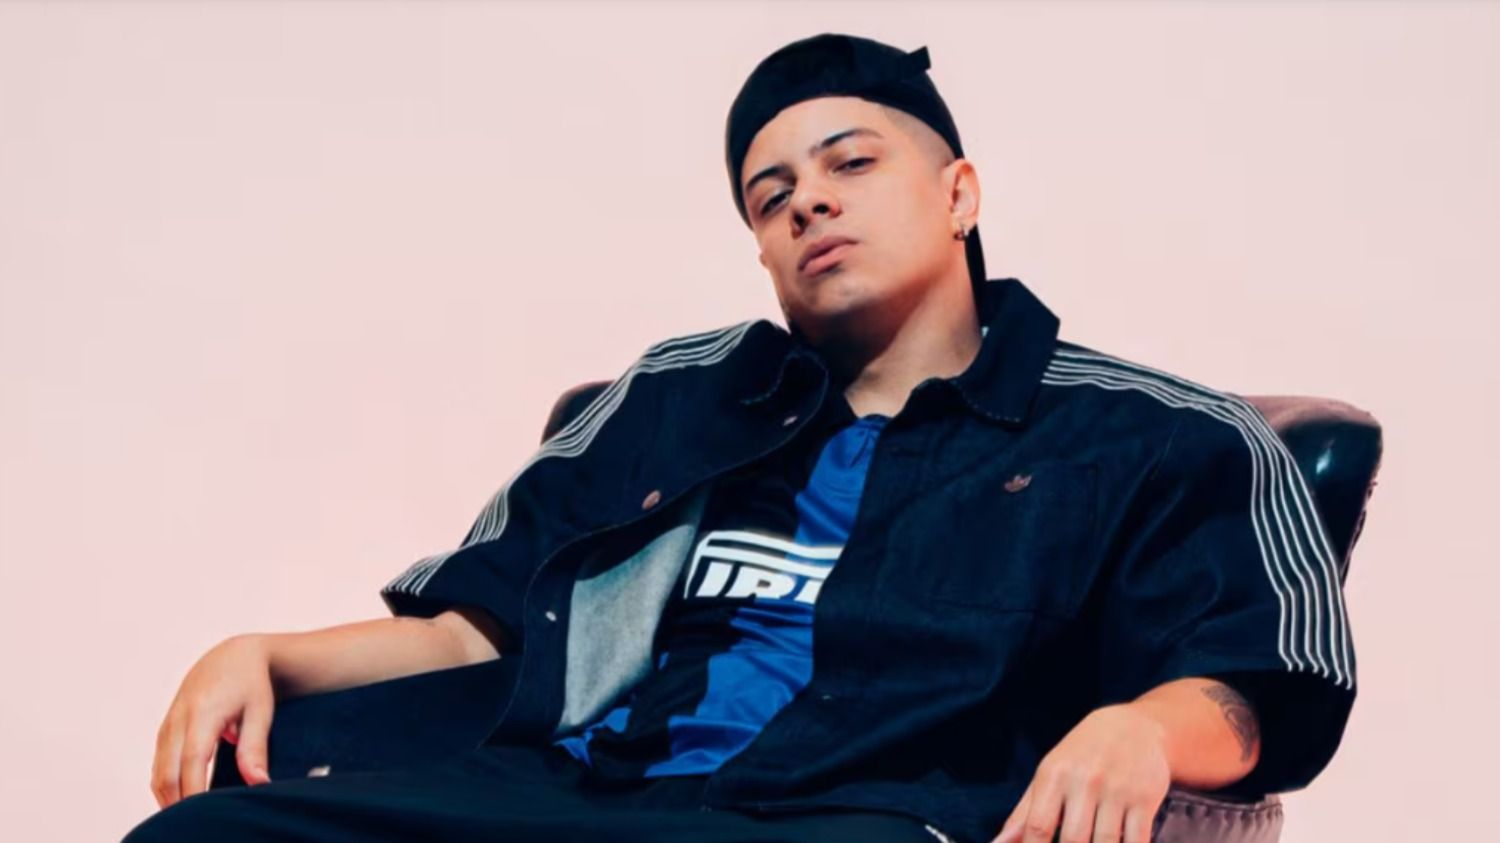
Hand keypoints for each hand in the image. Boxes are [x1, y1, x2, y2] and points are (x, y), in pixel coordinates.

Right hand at [151, 634, 275, 807]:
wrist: (235, 654)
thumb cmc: (252, 683)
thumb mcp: (261, 711)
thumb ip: (255, 748)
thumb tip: (258, 783)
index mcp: (203, 712)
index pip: (192, 761)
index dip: (193, 792)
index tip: (201, 815)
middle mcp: (179, 718)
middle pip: (167, 772)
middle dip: (176, 803)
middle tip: (192, 827)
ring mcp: (169, 722)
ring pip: (158, 771)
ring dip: (168, 797)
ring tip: (186, 820)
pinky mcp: (166, 727)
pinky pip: (159, 763)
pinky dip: (165, 784)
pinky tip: (180, 801)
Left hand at [993, 703, 1170, 842]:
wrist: (1133, 727)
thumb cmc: (1081, 757)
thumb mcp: (1049, 775)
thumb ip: (1024, 814)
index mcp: (1054, 775)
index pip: (1038, 826)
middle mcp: (1085, 781)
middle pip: (1073, 840)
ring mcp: (1117, 789)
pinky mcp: (1145, 798)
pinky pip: (1137, 840)